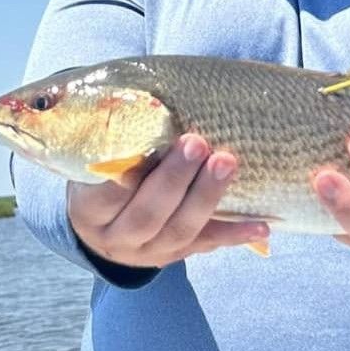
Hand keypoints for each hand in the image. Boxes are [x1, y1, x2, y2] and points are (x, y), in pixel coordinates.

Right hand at [67, 134, 268, 268]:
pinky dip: (235, 234)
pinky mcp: (175, 256)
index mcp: (87, 211)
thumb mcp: (90, 160)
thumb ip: (105, 136)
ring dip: (207, 197)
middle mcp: (116, 238)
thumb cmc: (101, 176)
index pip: (105, 195)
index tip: (147, 141)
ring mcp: (147, 252)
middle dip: (175, 179)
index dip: (126, 172)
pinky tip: (262, 223)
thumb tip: (121, 95)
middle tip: (197, 143)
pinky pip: (207, 245)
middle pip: (147, 214)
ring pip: (180, 231)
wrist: (103, 226)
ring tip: (227, 162)